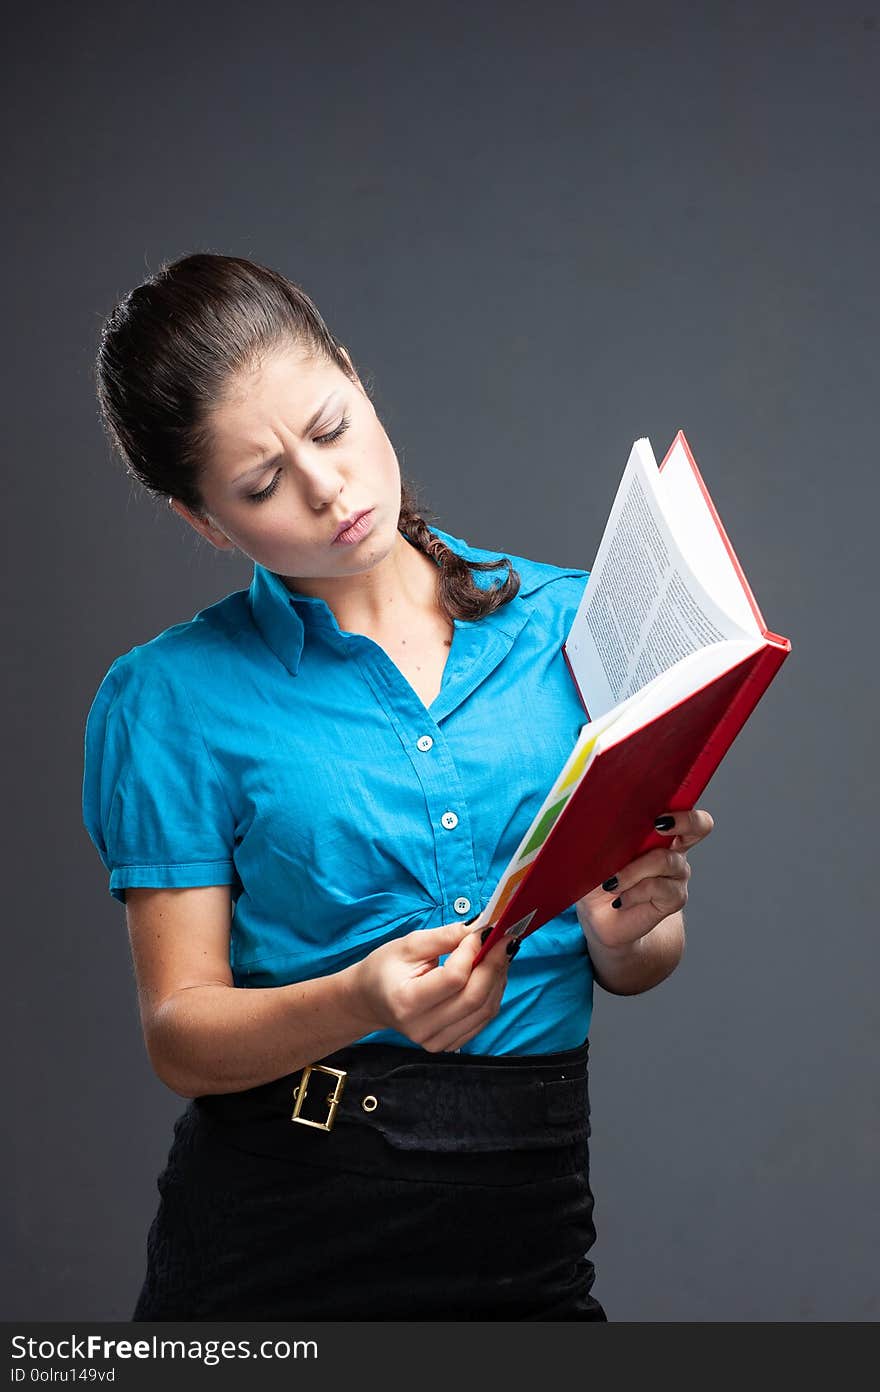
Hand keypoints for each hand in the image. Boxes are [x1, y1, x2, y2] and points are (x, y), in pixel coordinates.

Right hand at [353, 920, 511, 1052]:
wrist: (371, 1000)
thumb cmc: (386, 968)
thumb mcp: (409, 944)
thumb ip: (445, 936)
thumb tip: (480, 928)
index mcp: (406, 1001)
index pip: (454, 978)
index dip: (472, 952)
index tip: (481, 931)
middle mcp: (422, 1028)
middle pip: (475, 997)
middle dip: (495, 964)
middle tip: (504, 939)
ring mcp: (437, 1041)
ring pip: (485, 1010)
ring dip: (498, 978)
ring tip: (498, 953)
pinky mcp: (450, 1043)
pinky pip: (483, 1018)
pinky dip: (493, 993)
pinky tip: (491, 973)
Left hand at [577, 808, 714, 950]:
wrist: (601, 919)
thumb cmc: (597, 879)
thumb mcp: (593, 852)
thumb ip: (599, 833)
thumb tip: (589, 813)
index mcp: (655, 831)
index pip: (681, 808)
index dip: (680, 805)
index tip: (659, 810)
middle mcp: (673, 848)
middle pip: (699, 825)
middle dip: (682, 821)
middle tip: (657, 825)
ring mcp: (676, 874)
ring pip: (665, 860)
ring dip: (634, 870)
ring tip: (611, 882)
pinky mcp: (675, 898)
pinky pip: (660, 888)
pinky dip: (635, 892)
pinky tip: (620, 899)